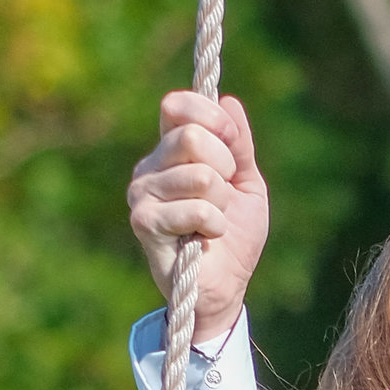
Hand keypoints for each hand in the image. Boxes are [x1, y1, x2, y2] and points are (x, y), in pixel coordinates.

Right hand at [128, 90, 269, 348]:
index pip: (178, 105)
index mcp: (170, 149)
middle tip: (224, 195)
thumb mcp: (246, 183)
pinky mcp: (144, 222)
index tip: (233, 145)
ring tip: (213, 223)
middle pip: (191, 136)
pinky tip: (205, 238)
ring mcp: (142, 193)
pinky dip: (214, 225)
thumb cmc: (233, 236)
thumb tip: (229, 102)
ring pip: (200, 175)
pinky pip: (196, 208)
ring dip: (221, 203)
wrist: (225, 287)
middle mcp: (150, 166)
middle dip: (224, 167)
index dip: (213, 118)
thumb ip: (239, 145)